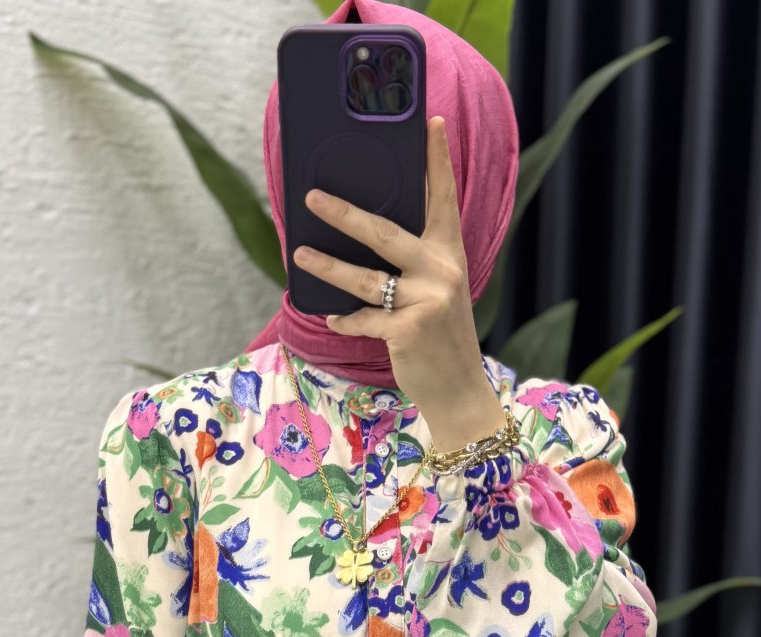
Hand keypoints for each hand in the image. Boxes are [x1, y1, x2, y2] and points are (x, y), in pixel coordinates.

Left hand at [293, 115, 504, 452]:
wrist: (461, 390)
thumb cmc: (442, 339)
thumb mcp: (440, 293)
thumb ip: (416, 265)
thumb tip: (367, 239)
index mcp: (450, 256)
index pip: (443, 200)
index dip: (437, 162)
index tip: (432, 123)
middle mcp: (441, 272)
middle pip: (384, 232)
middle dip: (344, 214)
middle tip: (312, 196)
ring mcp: (426, 302)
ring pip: (364, 278)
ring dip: (327, 266)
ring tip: (299, 253)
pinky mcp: (408, 331)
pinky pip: (363, 319)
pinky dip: (346, 320)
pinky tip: (333, 318)